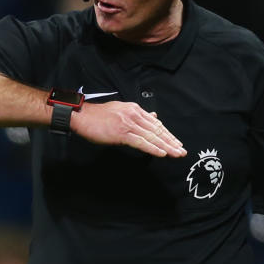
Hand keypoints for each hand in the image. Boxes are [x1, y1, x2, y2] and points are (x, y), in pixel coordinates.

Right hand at [70, 101, 185, 156]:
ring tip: (176, 153)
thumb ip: (137, 114)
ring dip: (166, 146)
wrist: (82, 116)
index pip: (156, 124)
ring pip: (152, 137)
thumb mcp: (121, 110)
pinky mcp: (122, 133)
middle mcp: (134, 115)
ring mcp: (129, 124)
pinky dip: (152, 148)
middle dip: (171, 141)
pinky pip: (141, 142)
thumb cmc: (98, 116)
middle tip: (182, 150)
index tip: (176, 143)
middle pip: (157, 130)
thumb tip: (154, 117)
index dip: (167, 134)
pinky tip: (161, 153)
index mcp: (135, 109)